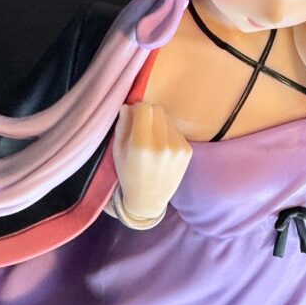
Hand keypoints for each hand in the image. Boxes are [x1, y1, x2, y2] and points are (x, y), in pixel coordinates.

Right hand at [112, 102, 192, 219]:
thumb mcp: (117, 150)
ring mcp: (177, 148)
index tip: (134, 117)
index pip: (143, 108)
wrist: (149, 199)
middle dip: (149, 114)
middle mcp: (161, 144)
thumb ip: (122, 125)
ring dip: (159, 124)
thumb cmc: (128, 173)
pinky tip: (163, 149)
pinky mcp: (187, 151)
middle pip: (157, 109)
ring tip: (153, 141)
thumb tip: (129, 105)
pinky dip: (168, 134)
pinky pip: (176, 130)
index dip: (137, 109)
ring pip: (168, 119)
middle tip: (143, 128)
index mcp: (141, 144)